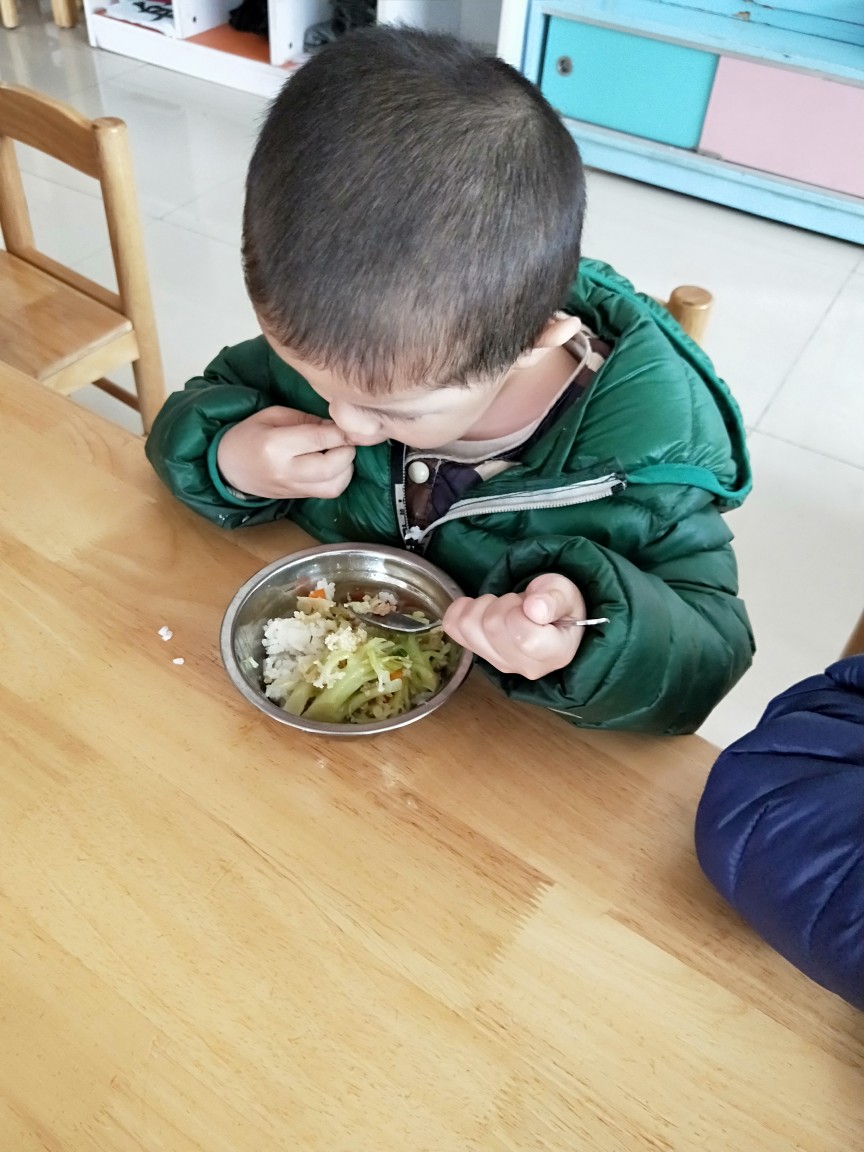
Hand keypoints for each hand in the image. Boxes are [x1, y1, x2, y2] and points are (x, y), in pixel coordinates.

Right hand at [217, 407, 354, 498]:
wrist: (227, 468)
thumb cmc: (248, 435)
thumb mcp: (272, 415)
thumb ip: (305, 419)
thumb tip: (337, 425)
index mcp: (275, 446)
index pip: (320, 439)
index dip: (342, 431)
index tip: (350, 423)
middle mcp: (286, 471)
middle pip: (331, 466)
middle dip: (347, 450)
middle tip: (347, 438)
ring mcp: (292, 488)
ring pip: (334, 485)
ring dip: (346, 468)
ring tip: (340, 452)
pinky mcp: (298, 498)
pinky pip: (328, 492)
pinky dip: (339, 478)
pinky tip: (334, 465)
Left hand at [442, 573, 587, 679]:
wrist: (549, 616)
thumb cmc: (559, 605)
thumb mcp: (565, 593)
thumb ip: (554, 599)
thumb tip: (533, 608)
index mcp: (554, 653)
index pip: (523, 636)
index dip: (519, 610)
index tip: (529, 604)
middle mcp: (525, 666)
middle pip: (491, 627)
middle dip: (502, 603)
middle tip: (518, 603)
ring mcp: (499, 663)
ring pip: (468, 627)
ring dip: (483, 605)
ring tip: (503, 606)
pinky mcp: (478, 655)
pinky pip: (452, 627)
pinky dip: (462, 609)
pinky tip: (482, 608)